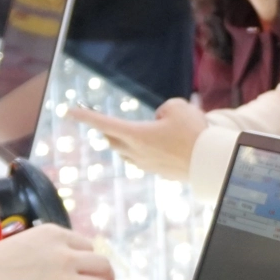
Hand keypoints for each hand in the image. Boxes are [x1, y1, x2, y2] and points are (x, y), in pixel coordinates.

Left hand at [67, 99, 207, 179]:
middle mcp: (136, 152)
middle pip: (112, 139)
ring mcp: (146, 164)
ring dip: (128, 140)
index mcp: (136, 135)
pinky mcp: (158, 172)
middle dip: (107, 129)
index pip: (103, 122)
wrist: (211, 162)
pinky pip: (143, 159)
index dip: (85, 115)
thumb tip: (159, 122)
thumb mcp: (177, 107)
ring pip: (126, 150)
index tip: (69, 110)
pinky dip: (144, 150)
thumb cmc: (194, 132)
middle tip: (105, 121)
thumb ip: (163, 109)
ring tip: (143, 131)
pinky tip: (160, 146)